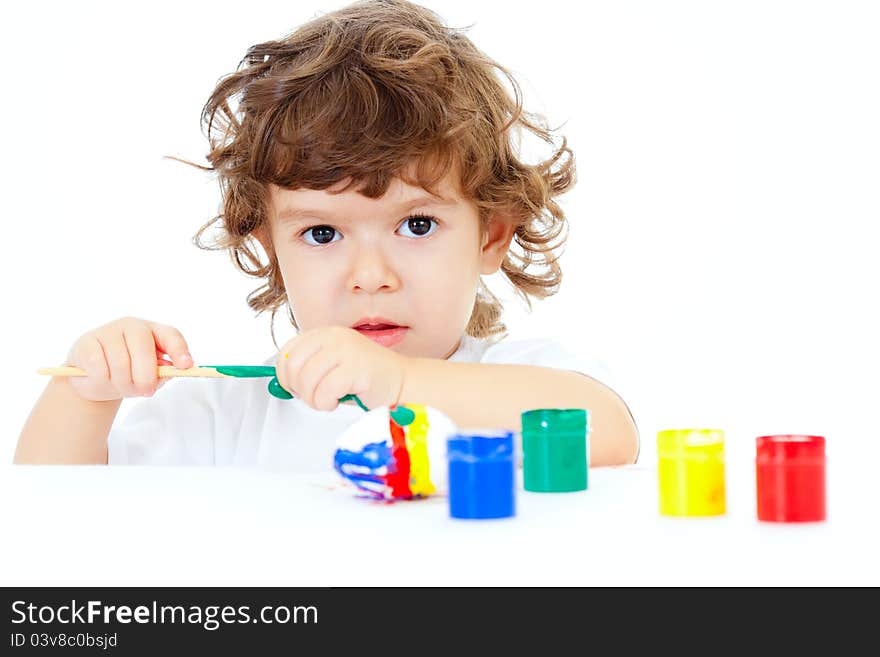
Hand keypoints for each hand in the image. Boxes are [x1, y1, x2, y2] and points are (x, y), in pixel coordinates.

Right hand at [64, 317, 193, 401]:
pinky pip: (99, 368)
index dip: (179, 350)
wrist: (94, 378)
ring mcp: (108, 331)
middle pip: (143, 351)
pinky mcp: (86, 342)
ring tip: (120, 386)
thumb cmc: (130, 375)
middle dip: (145, 378)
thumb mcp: (150, 375)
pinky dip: (102, 381)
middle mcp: (132, 326)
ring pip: (120, 364)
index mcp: (154, 331)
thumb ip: (162, 372)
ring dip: (122, 384)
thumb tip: (173, 370)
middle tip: (145, 391)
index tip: (186, 366)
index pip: (171, 335)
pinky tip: (99, 379)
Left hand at [275, 326, 407, 410]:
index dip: (284, 375)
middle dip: (299, 390)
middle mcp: (334, 336)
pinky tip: (339, 401)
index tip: (294, 388)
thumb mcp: (332, 368)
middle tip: (315, 398)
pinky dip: (327, 403)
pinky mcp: (356, 367)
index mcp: (326, 333)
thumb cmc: (366, 381)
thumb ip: (308, 369)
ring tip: (329, 400)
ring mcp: (346, 350)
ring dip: (314, 399)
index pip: (287, 352)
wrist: (403, 384)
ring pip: (307, 380)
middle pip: (293, 367)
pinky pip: (324, 391)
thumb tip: (279, 382)